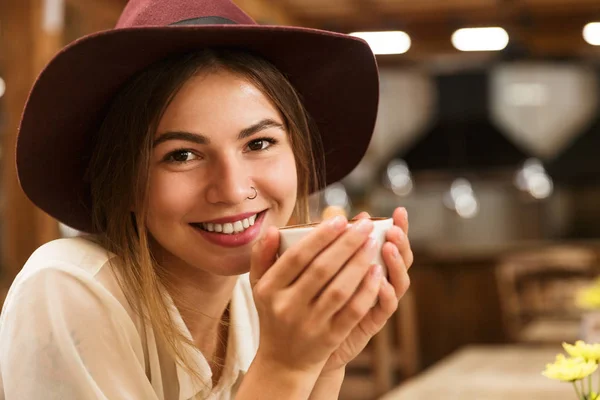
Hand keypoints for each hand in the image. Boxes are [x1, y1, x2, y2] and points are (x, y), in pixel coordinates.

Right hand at [249, 216, 382, 377]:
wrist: (283, 361)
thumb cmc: (273, 313)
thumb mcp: (259, 285)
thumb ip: (262, 255)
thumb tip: (274, 229)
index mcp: (268, 289)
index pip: (297, 256)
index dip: (320, 236)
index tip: (340, 219)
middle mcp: (287, 307)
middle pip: (321, 269)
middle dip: (346, 244)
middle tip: (364, 225)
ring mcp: (309, 324)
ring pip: (339, 289)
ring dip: (359, 263)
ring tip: (373, 243)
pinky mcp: (329, 338)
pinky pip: (352, 311)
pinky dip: (366, 290)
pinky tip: (377, 272)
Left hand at [320, 207, 412, 373]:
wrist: (302, 343)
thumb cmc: (308, 298)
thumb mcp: (314, 267)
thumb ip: (328, 243)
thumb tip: (336, 215)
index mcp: (367, 264)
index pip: (390, 241)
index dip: (399, 227)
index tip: (399, 211)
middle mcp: (376, 281)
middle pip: (400, 259)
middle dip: (401, 241)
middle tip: (394, 228)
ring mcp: (376, 302)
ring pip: (399, 282)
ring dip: (396, 264)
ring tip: (388, 248)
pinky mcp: (371, 323)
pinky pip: (385, 308)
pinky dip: (385, 294)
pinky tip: (380, 281)